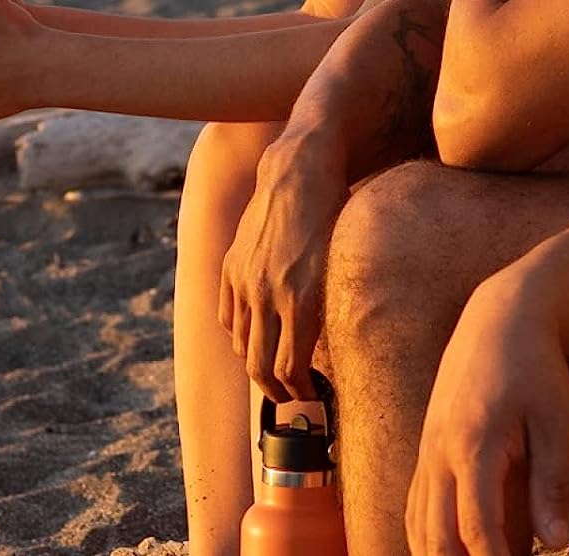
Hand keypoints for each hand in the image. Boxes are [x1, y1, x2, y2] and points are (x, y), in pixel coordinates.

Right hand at [218, 132, 347, 402]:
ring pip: (240, 345)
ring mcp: (244, 280)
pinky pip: (226, 316)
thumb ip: (328, 305)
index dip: (300, 392)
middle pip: (260, 367)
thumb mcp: (341, 263)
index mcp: (300, 298)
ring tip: (273, 369)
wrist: (298, 171)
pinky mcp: (231, 266)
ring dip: (255, 364)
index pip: (290, 369)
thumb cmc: (334, 213)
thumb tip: (326, 346)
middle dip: (276, 391)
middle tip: (291, 396)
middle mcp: (267, 293)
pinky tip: (253, 335)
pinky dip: (237, 335)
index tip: (312, 396)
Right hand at [407, 269, 568, 555]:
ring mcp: (427, 447)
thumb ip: (553, 484)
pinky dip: (429, 537)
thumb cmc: (535, 366)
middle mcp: (439, 450)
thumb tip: (555, 543)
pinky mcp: (427, 443)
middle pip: (436, 537)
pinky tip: (453, 551)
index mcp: (473, 444)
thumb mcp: (555, 420)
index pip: (477, 529)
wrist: (500, 315)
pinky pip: (416, 504)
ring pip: (419, 525)